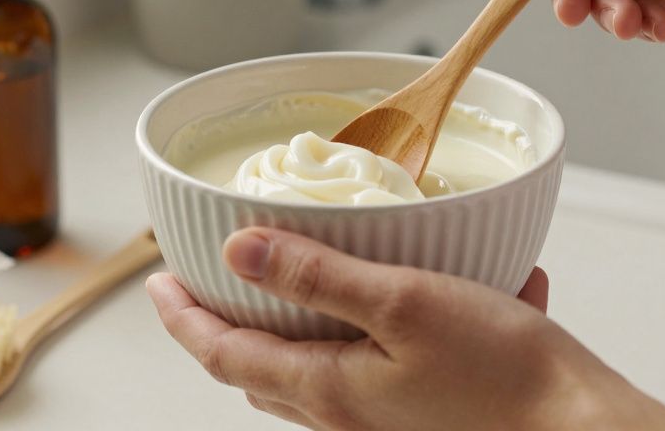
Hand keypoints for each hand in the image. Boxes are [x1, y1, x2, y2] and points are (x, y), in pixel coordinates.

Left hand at [146, 228, 664, 429]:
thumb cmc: (506, 375)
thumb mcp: (404, 304)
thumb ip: (317, 277)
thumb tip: (239, 250)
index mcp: (329, 388)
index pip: (224, 355)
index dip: (183, 318)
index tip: (157, 281)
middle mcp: (348, 415)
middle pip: (260, 372)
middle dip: (225, 329)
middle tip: (206, 286)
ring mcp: (385, 421)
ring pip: (313, 374)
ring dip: (290, 331)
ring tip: (288, 285)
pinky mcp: (424, 414)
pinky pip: (378, 370)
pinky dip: (376, 330)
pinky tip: (433, 288)